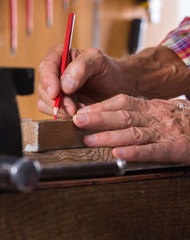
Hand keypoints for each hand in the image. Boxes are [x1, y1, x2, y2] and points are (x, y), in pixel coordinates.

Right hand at [38, 46, 131, 116]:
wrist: (117, 87)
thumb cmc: (108, 71)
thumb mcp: (99, 61)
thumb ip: (82, 67)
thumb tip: (64, 84)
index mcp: (59, 55)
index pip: (46, 67)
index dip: (48, 81)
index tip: (56, 93)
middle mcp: (54, 72)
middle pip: (44, 88)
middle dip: (57, 101)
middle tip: (74, 109)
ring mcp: (55, 90)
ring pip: (45, 103)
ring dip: (62, 110)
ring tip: (81, 110)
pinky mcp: (59, 105)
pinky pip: (54, 113)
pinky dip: (65, 116)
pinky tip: (80, 114)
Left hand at [73, 94, 189, 163]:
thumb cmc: (178, 119)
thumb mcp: (157, 109)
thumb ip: (136, 111)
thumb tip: (106, 114)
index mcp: (149, 106)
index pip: (121, 102)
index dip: (100, 106)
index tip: (81, 111)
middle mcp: (154, 116)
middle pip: (123, 116)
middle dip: (98, 118)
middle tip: (77, 121)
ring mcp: (164, 132)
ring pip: (134, 133)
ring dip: (110, 136)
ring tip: (89, 140)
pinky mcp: (175, 148)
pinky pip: (152, 151)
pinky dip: (134, 152)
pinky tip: (118, 155)